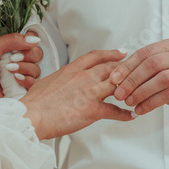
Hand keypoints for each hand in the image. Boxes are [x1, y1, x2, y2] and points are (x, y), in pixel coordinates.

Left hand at [0, 32, 42, 97]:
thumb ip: (12, 40)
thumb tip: (33, 39)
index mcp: (12, 49)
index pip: (31, 40)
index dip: (31, 41)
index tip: (22, 45)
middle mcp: (19, 61)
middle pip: (38, 54)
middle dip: (27, 55)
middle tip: (13, 59)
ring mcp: (22, 75)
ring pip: (37, 69)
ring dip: (25, 68)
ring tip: (9, 71)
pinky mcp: (23, 89)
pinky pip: (35, 83)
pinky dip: (27, 80)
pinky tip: (16, 79)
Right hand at [20, 50, 134, 139]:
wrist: (30, 116)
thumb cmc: (34, 103)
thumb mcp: (47, 81)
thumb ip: (59, 79)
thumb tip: (61, 81)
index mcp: (71, 69)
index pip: (95, 56)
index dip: (110, 54)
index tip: (121, 53)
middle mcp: (83, 77)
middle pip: (111, 68)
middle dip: (125, 69)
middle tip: (136, 70)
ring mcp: (89, 92)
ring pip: (117, 85)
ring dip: (129, 89)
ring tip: (138, 91)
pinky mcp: (92, 110)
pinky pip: (115, 111)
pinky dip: (125, 114)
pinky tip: (131, 115)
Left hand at [109, 36, 168, 120]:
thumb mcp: (164, 68)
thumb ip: (146, 67)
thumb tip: (117, 76)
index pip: (146, 52)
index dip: (127, 65)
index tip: (113, 78)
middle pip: (153, 64)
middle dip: (132, 80)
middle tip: (119, 93)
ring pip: (160, 79)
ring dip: (140, 92)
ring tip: (128, 102)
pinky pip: (168, 95)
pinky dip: (151, 103)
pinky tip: (140, 109)